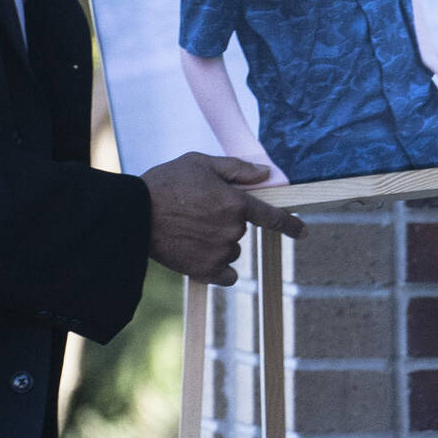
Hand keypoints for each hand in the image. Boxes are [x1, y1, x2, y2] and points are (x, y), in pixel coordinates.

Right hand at [142, 151, 305, 285]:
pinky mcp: (205, 270)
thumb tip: (266, 174)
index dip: (289, 224)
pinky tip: (198, 253)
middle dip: (225, 219)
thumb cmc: (166, 182)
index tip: (302, 230)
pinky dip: (217, 266)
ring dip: (218, 241)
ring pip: (231, 249)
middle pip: (241, 229)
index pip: (272, 217)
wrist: (135, 214)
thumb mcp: (200, 163)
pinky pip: (225, 274)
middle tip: (197, 210)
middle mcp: (232, 230)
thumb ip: (237, 169)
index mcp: (235, 203)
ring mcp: (219, 252)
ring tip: (189, 229)